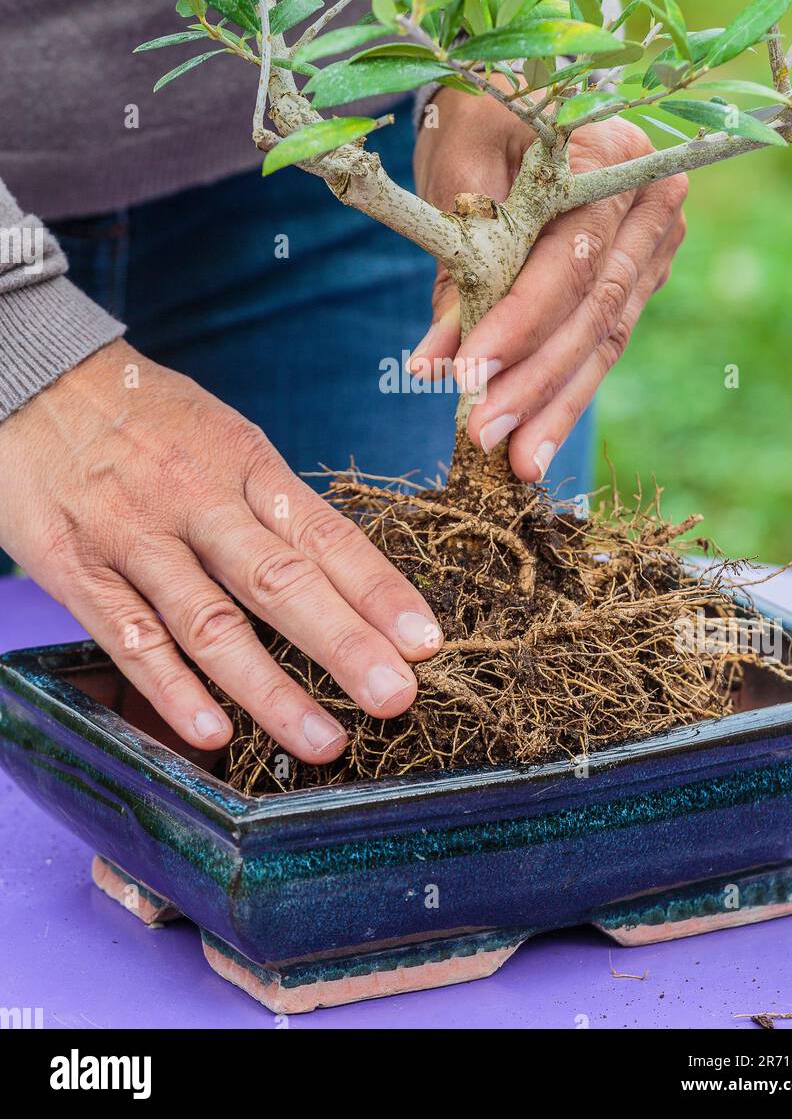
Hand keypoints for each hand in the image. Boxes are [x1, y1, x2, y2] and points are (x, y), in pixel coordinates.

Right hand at [0, 342, 442, 761]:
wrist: (37, 380)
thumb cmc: (147, 417)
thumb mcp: (224, 435)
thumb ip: (274, 503)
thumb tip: (344, 572)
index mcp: (246, 464)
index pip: (325, 535)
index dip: (377, 590)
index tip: (424, 639)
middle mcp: (197, 501)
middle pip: (279, 581)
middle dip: (345, 645)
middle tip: (397, 698)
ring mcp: (136, 538)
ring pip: (211, 622)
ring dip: (270, 689)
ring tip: (323, 739)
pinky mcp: (79, 570)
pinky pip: (131, 637)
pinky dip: (172, 689)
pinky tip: (214, 732)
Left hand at [413, 88, 686, 481]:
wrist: (510, 96)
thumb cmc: (476, 118)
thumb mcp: (456, 173)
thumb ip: (457, 261)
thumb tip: (439, 360)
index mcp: (611, 155)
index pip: (572, 257)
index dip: (521, 321)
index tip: (468, 372)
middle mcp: (650, 200)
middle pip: (595, 309)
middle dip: (535, 381)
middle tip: (485, 437)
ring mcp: (652, 243)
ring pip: (605, 338)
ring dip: (555, 405)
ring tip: (516, 462)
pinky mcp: (638, 278)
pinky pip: (603, 343)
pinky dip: (564, 393)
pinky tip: (534, 442)